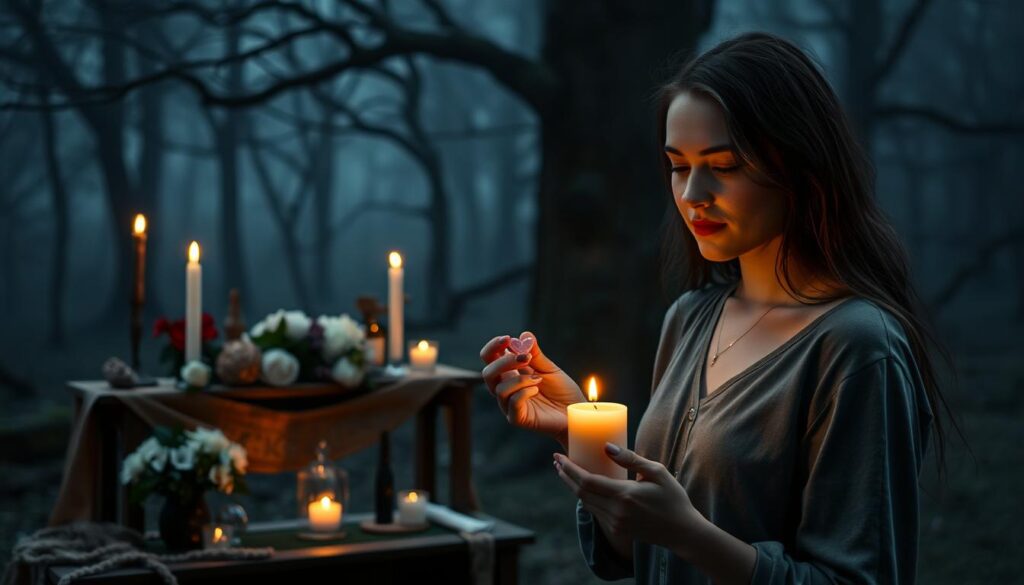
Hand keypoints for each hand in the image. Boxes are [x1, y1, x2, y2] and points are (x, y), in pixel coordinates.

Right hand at [480, 331, 583, 444]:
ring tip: (538, 379)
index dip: (493, 347)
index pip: (490, 358)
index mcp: (510, 373)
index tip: (507, 339)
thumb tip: (524, 335)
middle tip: (526, 358)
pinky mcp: (517, 418)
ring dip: (520, 379)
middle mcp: (506, 388)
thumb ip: (535, 354)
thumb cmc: (561, 391)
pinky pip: (512, 403)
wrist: (575, 412)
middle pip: (487, 373)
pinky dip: (524, 392)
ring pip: (499, 389)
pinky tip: (537, 389)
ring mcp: (509, 405)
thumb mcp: (549, 368)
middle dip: (504, 362)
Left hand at [553, 443, 701, 552]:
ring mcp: (615, 524)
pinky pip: (595, 512)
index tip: (559, 457)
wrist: (682, 531)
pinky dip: (585, 498)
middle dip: (565, 476)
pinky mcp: (617, 531)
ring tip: (565, 472)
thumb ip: (630, 459)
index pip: (587, 481)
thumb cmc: (673, 498)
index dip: (569, 469)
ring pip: (585, 503)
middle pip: (580, 492)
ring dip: (572, 487)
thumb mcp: (657, 472)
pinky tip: (582, 488)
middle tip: (557, 461)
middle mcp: (616, 512)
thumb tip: (606, 446)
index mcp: (625, 495)